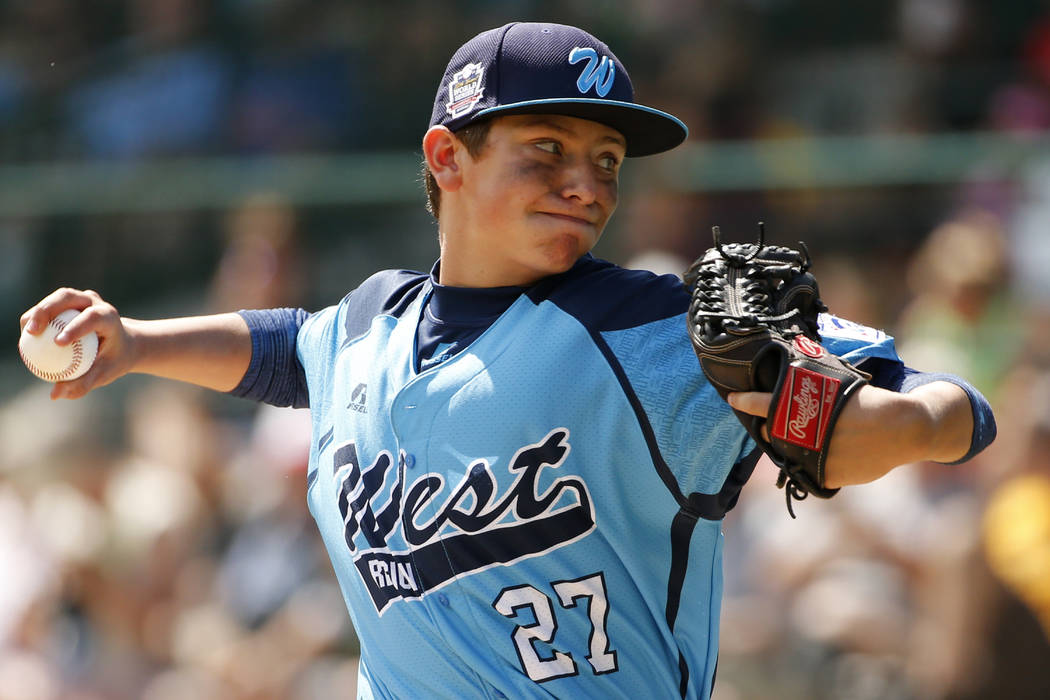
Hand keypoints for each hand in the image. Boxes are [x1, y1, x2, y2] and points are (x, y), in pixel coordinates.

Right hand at [20, 288, 135, 399]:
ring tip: (26, 332)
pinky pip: (51, 306)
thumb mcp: (105, 373)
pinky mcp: (70, 302)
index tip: (58, 343)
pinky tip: (27, 335)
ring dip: (38, 312)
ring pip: (57, 298)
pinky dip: (38, 317)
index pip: (92, 317)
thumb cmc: (114, 360)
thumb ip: (83, 383)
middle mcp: (95, 302)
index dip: (75, 327)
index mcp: (109, 317)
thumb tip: (55, 394)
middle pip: (68, 297)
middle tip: (33, 331)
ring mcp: (82, 299)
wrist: (123, 343)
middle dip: (47, 310)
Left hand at [729, 383, 969, 487]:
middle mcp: (810, 435)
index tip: (732, 398)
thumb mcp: (843, 386)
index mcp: (812, 409)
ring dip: (789, 444)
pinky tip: (832, 451)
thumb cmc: (873, 402)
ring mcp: (818, 458)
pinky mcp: (828, 476)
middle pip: (774, 433)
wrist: (905, 429)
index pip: (768, 404)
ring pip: (790, 453)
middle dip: (769, 428)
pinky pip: (810, 469)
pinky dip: (816, 460)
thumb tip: (798, 361)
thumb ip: (817, 386)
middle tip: (772, 423)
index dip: (748, 401)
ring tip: (806, 435)